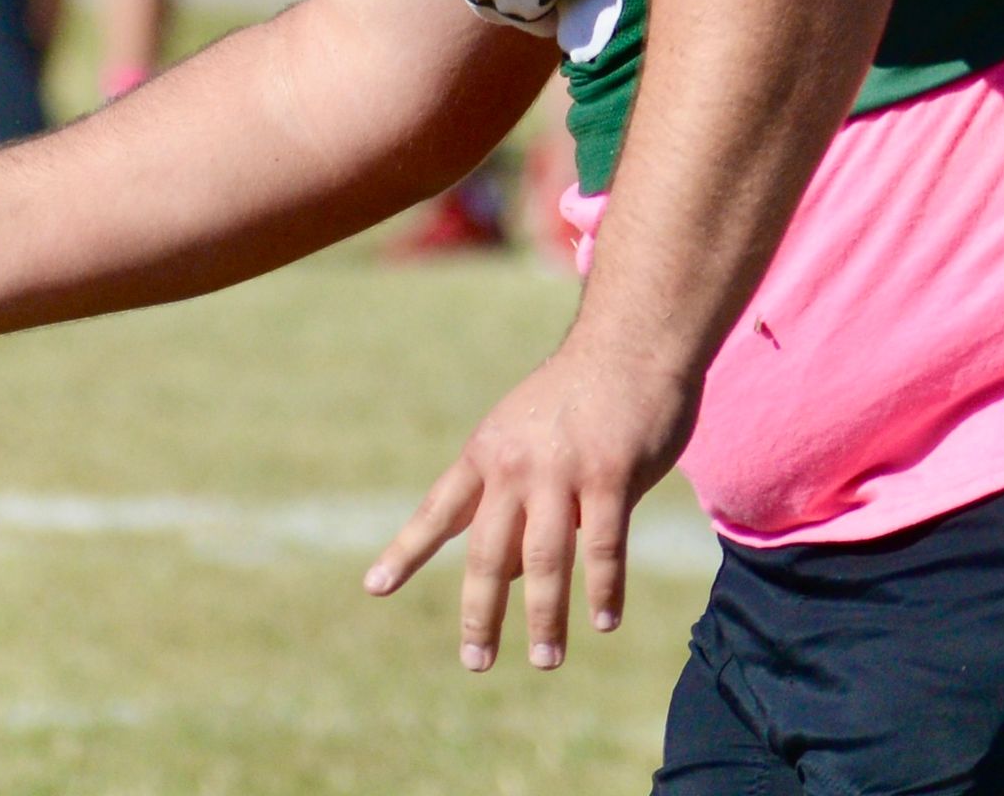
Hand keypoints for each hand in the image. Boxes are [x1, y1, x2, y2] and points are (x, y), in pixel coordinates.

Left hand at [365, 340, 694, 673]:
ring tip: (545, 660)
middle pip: (488, 553)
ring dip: (545, 617)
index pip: (439, 511)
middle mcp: (515, 465)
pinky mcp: (612, 475)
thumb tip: (512, 576)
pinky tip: (603, 621)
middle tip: (475, 662)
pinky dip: (602, 589)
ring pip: (545, 559)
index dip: (407, 552)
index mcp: (487, 453)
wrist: (629, 341)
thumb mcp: (527, 440)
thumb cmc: (578, 397)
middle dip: (481, 613)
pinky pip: (603, 546)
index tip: (374, 588)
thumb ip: (516, 504)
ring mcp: (562, 470)